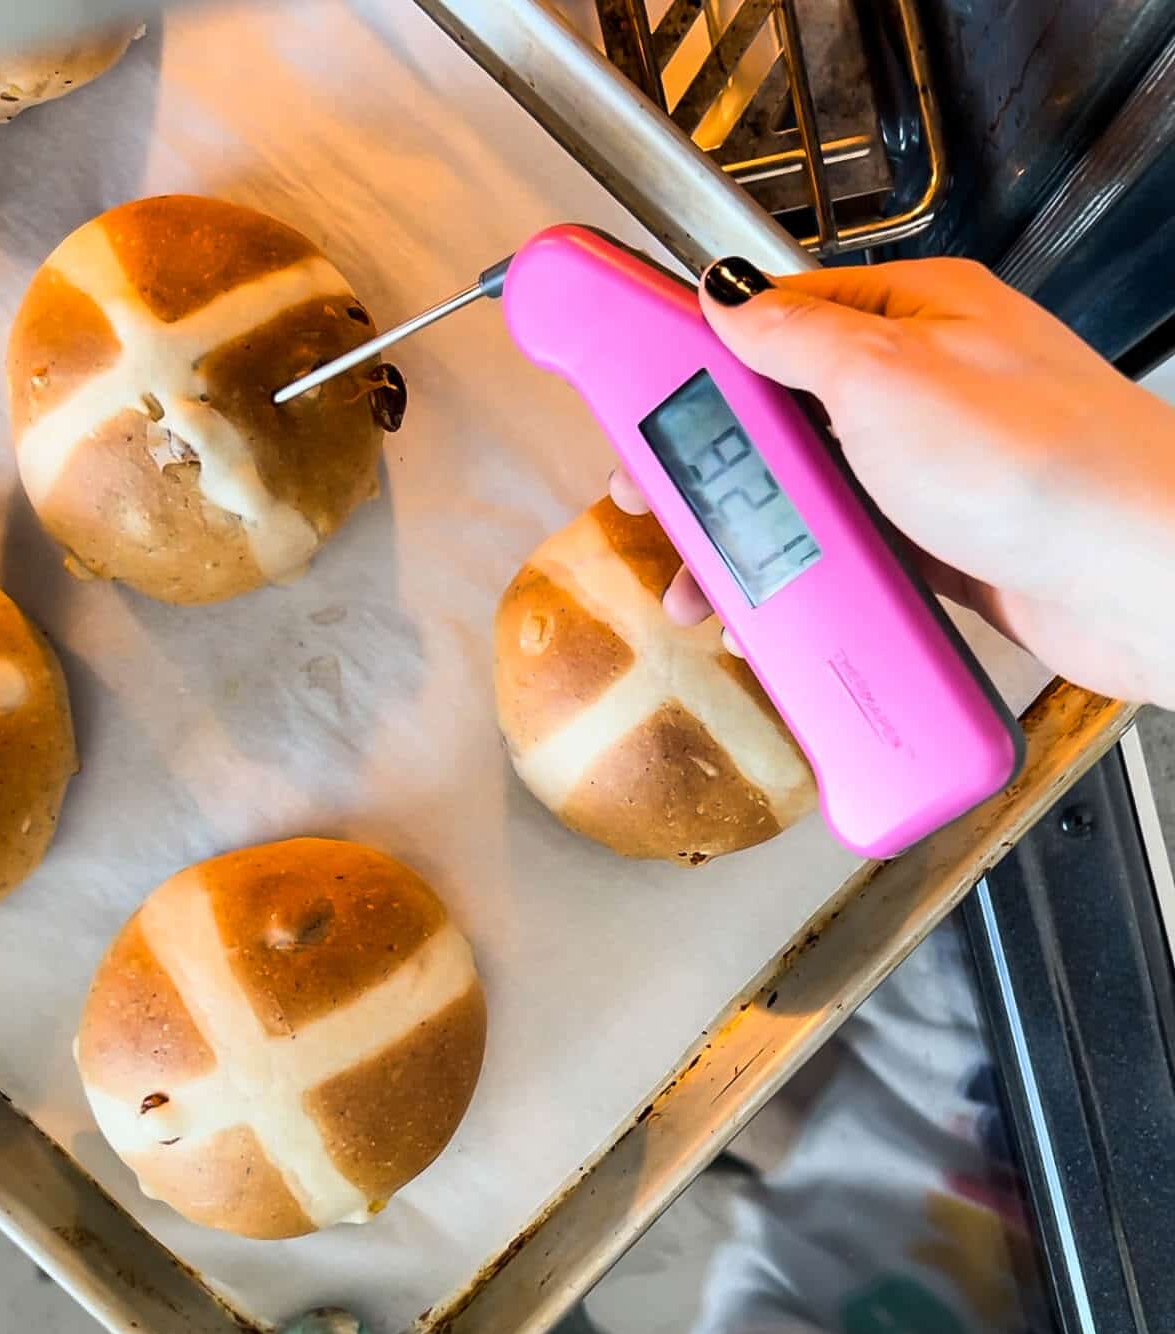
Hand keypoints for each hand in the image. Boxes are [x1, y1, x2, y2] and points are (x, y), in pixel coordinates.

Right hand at [619, 256, 1174, 708]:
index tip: (633, 391)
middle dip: (710, 473)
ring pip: (808, 500)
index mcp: (911, 322)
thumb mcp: (891, 380)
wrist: (1138, 579)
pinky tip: (774, 611)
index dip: (695, 362)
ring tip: (702, 586)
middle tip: (653, 506)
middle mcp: (920, 392)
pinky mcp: (938, 549)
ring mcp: (928, 475)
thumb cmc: (1046, 465)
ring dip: (750, 543)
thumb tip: (724, 298)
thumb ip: (796, 340)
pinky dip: (805, 585)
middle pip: (780, 423)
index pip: (776, 322)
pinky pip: (846, 560)